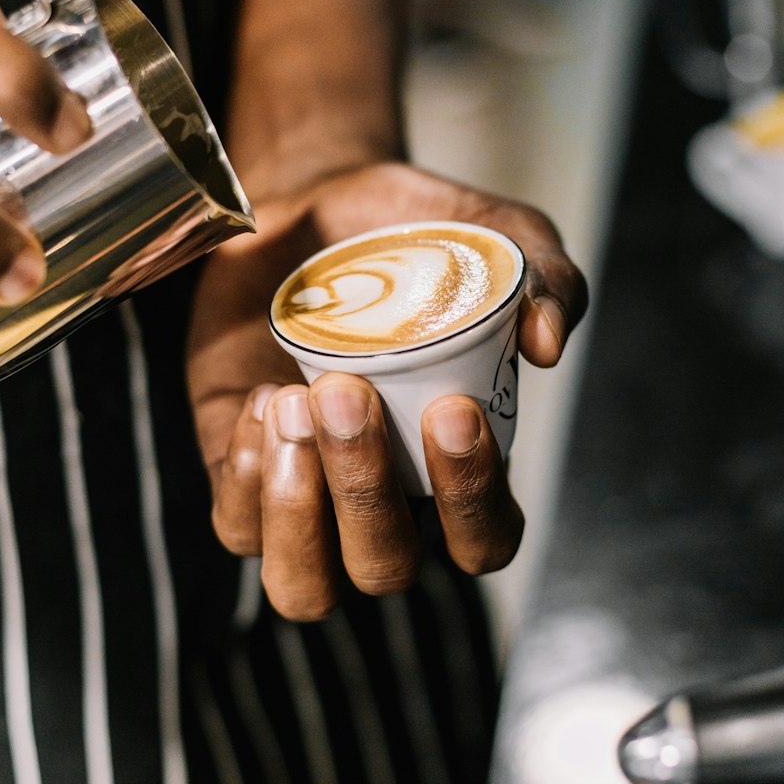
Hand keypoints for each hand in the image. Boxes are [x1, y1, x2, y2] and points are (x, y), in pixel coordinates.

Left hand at [188, 161, 587, 619]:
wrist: (316, 198)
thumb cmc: (416, 232)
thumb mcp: (499, 235)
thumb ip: (547, 279)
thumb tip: (547, 342)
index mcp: (455, 463)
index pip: (484, 540)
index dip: (472, 502)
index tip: (452, 410)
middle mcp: (383, 495)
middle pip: (385, 570)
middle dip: (365, 494)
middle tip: (348, 393)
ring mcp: (305, 491)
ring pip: (303, 585)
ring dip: (298, 510)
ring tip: (293, 402)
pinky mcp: (238, 465)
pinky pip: (236, 528)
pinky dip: (245, 477)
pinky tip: (262, 399)